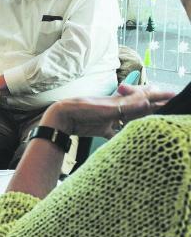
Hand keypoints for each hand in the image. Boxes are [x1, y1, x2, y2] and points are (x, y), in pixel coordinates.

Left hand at [41, 84, 174, 138]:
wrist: (61, 118)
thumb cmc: (81, 109)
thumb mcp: (106, 108)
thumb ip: (126, 106)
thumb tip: (147, 99)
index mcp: (120, 101)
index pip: (144, 97)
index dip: (159, 97)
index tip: (174, 96)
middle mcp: (117, 108)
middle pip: (139, 107)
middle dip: (153, 107)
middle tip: (169, 107)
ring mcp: (110, 118)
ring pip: (131, 119)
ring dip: (142, 120)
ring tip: (155, 121)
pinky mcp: (102, 129)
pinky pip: (116, 133)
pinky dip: (124, 135)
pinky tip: (130, 139)